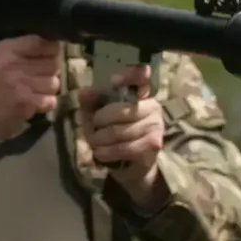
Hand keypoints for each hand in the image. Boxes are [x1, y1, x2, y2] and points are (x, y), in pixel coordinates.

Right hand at [0, 35, 61, 140]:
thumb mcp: (2, 58)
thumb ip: (25, 49)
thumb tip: (55, 46)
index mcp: (7, 49)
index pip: (40, 42)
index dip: (52, 49)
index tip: (51, 55)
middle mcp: (13, 64)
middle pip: (52, 62)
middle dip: (51, 71)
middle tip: (42, 77)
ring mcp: (20, 84)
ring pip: (54, 82)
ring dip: (49, 88)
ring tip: (38, 91)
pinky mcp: (26, 102)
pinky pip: (51, 99)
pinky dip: (47, 103)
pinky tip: (36, 102)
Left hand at [80, 64, 168, 209]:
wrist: (130, 165)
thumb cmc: (113, 134)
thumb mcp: (98, 116)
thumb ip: (91, 103)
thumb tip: (84, 91)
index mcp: (140, 94)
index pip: (142, 76)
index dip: (129, 75)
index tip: (112, 81)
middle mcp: (153, 106)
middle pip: (121, 110)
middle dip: (100, 121)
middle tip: (93, 129)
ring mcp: (155, 126)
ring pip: (120, 131)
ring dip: (101, 139)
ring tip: (96, 143)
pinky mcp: (153, 145)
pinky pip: (124, 148)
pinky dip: (107, 152)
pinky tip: (101, 153)